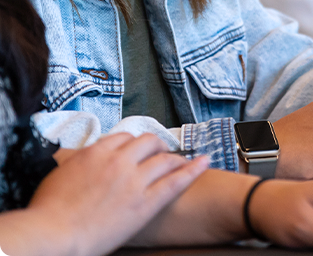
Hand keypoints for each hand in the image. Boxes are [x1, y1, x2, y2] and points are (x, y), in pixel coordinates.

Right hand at [28, 133, 208, 255]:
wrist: (53, 234)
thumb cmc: (48, 211)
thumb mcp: (60, 174)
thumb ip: (80, 162)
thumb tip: (83, 161)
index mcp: (97, 151)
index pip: (123, 137)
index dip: (132, 144)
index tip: (135, 150)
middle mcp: (119, 160)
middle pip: (147, 142)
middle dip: (156, 146)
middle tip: (159, 154)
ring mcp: (134, 180)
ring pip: (164, 158)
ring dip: (173, 158)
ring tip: (180, 160)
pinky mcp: (145, 203)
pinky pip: (175, 181)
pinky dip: (193, 169)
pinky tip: (205, 161)